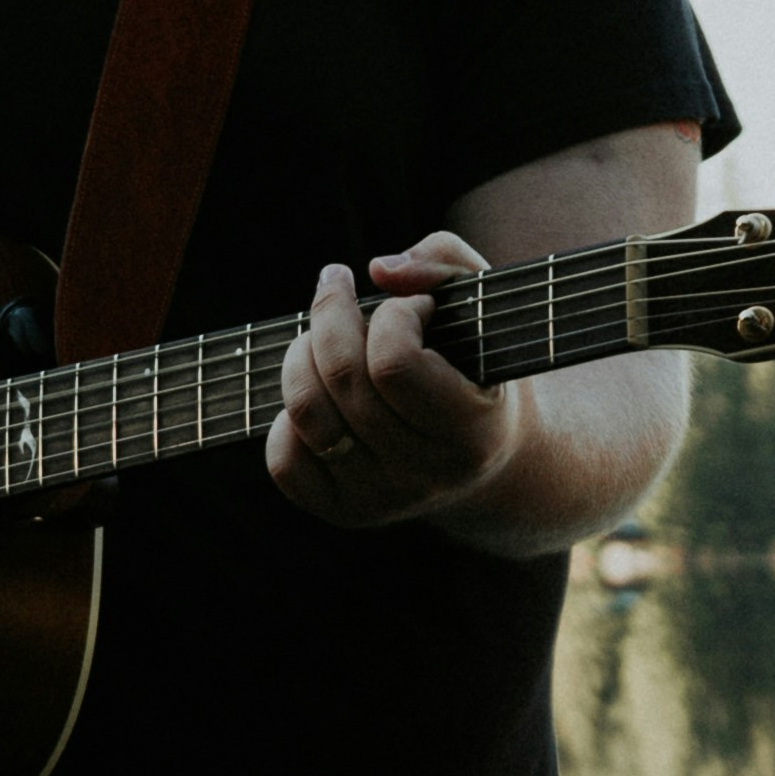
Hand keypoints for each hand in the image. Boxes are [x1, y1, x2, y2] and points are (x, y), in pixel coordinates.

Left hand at [267, 238, 520, 532]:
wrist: (490, 460)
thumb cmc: (480, 363)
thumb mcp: (486, 304)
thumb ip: (444, 263)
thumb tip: (378, 271)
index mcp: (472, 430)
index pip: (394, 363)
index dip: (394, 315)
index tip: (414, 306)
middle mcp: (425, 475)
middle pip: (342, 379)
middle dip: (331, 314)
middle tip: (341, 291)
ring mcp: (381, 501)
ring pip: (307, 414)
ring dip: (300, 354)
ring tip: (319, 334)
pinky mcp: (344, 512)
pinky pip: (285, 461)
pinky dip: (286, 419)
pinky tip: (319, 393)